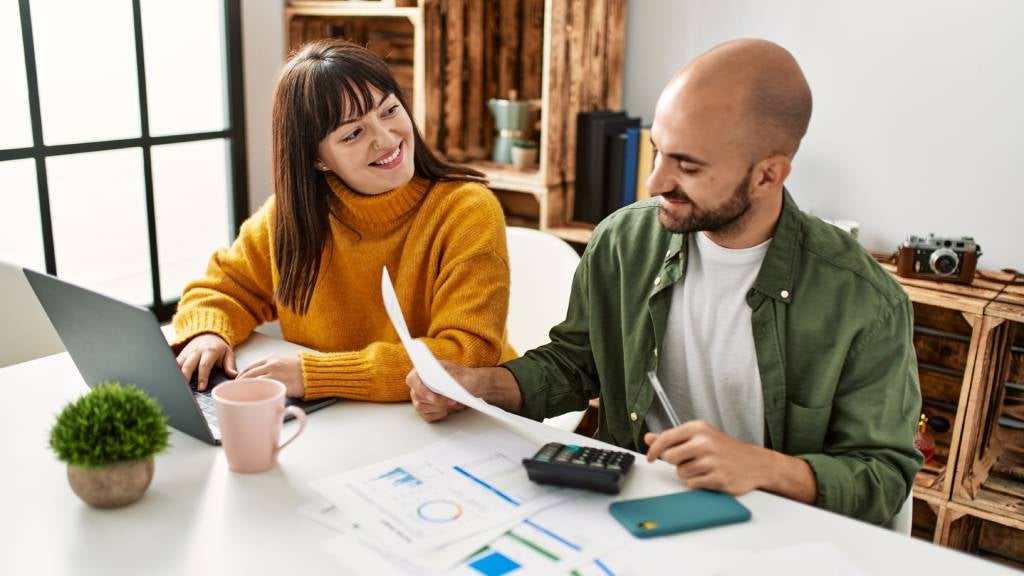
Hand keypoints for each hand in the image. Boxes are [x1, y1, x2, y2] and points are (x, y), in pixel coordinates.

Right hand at [177, 333, 236, 390]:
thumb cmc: (218, 347)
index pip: (204, 365)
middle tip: (185, 389)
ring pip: (178, 364)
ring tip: (176, 386)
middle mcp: (196, 352)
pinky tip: (172, 380)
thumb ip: (230, 365)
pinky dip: (173, 372)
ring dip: (177, 375)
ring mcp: (187, 354)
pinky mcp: (180, 356)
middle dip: (185, 377)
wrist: (208, 335)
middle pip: (188, 365)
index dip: (202, 377)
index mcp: (209, 351)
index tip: (201, 388)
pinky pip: (174, 364)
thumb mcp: (228, 354)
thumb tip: (233, 375)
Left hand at [237, 354, 304, 397]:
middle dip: (240, 384)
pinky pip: (266, 390)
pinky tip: (255, 399)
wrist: (316, 372)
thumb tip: (259, 378)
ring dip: (247, 390)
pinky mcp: (282, 385)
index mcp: (272, 359)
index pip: (249, 367)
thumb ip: (271, 368)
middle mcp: (272, 365)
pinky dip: (258, 394)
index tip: (237, 382)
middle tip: (236, 391)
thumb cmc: (302, 370)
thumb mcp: (284, 363)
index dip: (240, 376)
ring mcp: (276, 375)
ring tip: (243, 397)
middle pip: (248, 375)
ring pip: (255, 382)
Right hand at [405, 361, 468, 421]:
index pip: (412, 380)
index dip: (422, 389)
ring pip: (421, 407)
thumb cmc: (460, 377)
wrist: (467, 385)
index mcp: (420, 372)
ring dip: (438, 407)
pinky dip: (438, 414)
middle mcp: (416, 386)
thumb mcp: (456, 372)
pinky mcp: (424, 410)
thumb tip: (441, 385)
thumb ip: (447, 377)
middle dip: (436, 400)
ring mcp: (419, 399)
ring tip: (452, 403)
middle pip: (417, 396)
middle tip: (452, 400)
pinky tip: (447, 410)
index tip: (435, 396)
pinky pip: (427, 416)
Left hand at [644, 420, 769, 494]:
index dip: (654, 450)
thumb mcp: (700, 435)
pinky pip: (693, 484)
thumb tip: (649, 438)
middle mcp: (705, 442)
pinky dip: (698, 482)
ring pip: (681, 472)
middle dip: (676, 462)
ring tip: (703, 467)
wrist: (754, 463)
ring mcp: (712, 461)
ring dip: (688, 473)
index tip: (650, 457)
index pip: (666, 438)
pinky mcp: (717, 478)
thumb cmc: (724, 449)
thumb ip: (673, 437)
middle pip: (670, 457)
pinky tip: (709, 476)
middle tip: (690, 460)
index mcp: (698, 428)